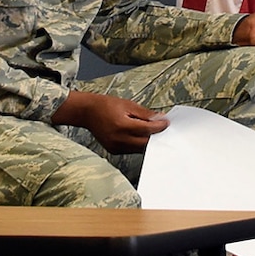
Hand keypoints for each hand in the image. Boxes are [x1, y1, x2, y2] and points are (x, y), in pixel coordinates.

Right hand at [53, 90, 169, 152]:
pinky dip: (138, 144)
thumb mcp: (128, 105)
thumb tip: (160, 118)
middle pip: (145, 143)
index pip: (147, 130)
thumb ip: (145, 114)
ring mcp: (115, 146)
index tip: (167, 123)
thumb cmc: (106, 106)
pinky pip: (131, 150)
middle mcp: (118, 139)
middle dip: (156, 137)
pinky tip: (142, 137)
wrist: (87, 112)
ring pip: (139, 149)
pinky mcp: (114, 150)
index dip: (159, 127)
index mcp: (122, 126)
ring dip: (148, 142)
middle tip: (164, 131)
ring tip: (155, 133)